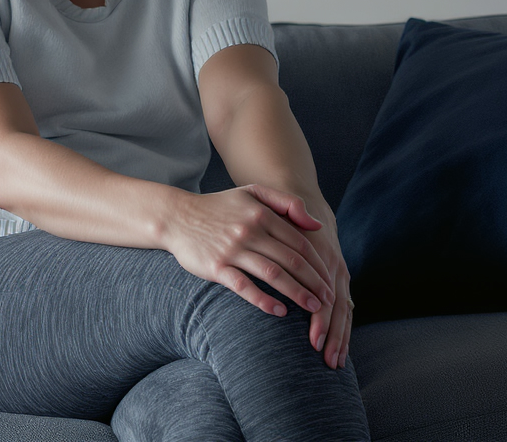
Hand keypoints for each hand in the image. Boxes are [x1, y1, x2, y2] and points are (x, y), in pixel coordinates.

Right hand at [162, 184, 335, 318]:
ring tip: (314, 309)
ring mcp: (232, 250)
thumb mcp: (252, 193)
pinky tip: (280, 312)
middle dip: (315, 283)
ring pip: (274, 274)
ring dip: (298, 294)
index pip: (301, 243)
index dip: (319, 264)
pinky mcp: (216, 268)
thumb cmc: (218, 207)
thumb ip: (286, 203)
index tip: (330, 280)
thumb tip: (316, 225)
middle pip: (292, 261)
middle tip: (328, 300)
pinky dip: (265, 300)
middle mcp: (250, 231)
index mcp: (262, 214)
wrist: (176, 216)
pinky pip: (245, 287)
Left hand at [300, 222, 353, 369]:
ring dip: (340, 338)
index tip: (314, 343)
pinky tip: (337, 348)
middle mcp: (335, 268)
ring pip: (344, 312)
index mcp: (322, 256)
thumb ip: (290, 225)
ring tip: (334, 362)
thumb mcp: (286, 217)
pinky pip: (344, 308)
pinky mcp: (340, 279)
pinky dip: (341, 329)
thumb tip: (302, 234)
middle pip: (338, 309)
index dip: (321, 321)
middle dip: (334, 337)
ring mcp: (340, 275)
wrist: (305, 203)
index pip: (326, 296)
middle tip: (328, 361)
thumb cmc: (286, 217)